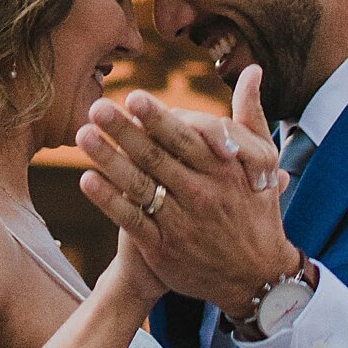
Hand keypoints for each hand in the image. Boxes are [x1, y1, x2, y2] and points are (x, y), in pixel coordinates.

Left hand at [76, 65, 298, 308]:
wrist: (255, 277)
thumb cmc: (257, 209)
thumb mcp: (263, 163)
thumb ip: (251, 115)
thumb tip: (254, 70)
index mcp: (223, 170)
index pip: (186, 139)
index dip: (159, 118)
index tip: (135, 97)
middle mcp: (202, 194)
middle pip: (157, 158)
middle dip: (126, 132)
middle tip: (98, 106)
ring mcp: (181, 223)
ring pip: (140, 187)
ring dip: (110, 160)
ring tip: (83, 135)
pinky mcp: (164, 249)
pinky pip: (132, 221)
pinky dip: (110, 202)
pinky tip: (87, 180)